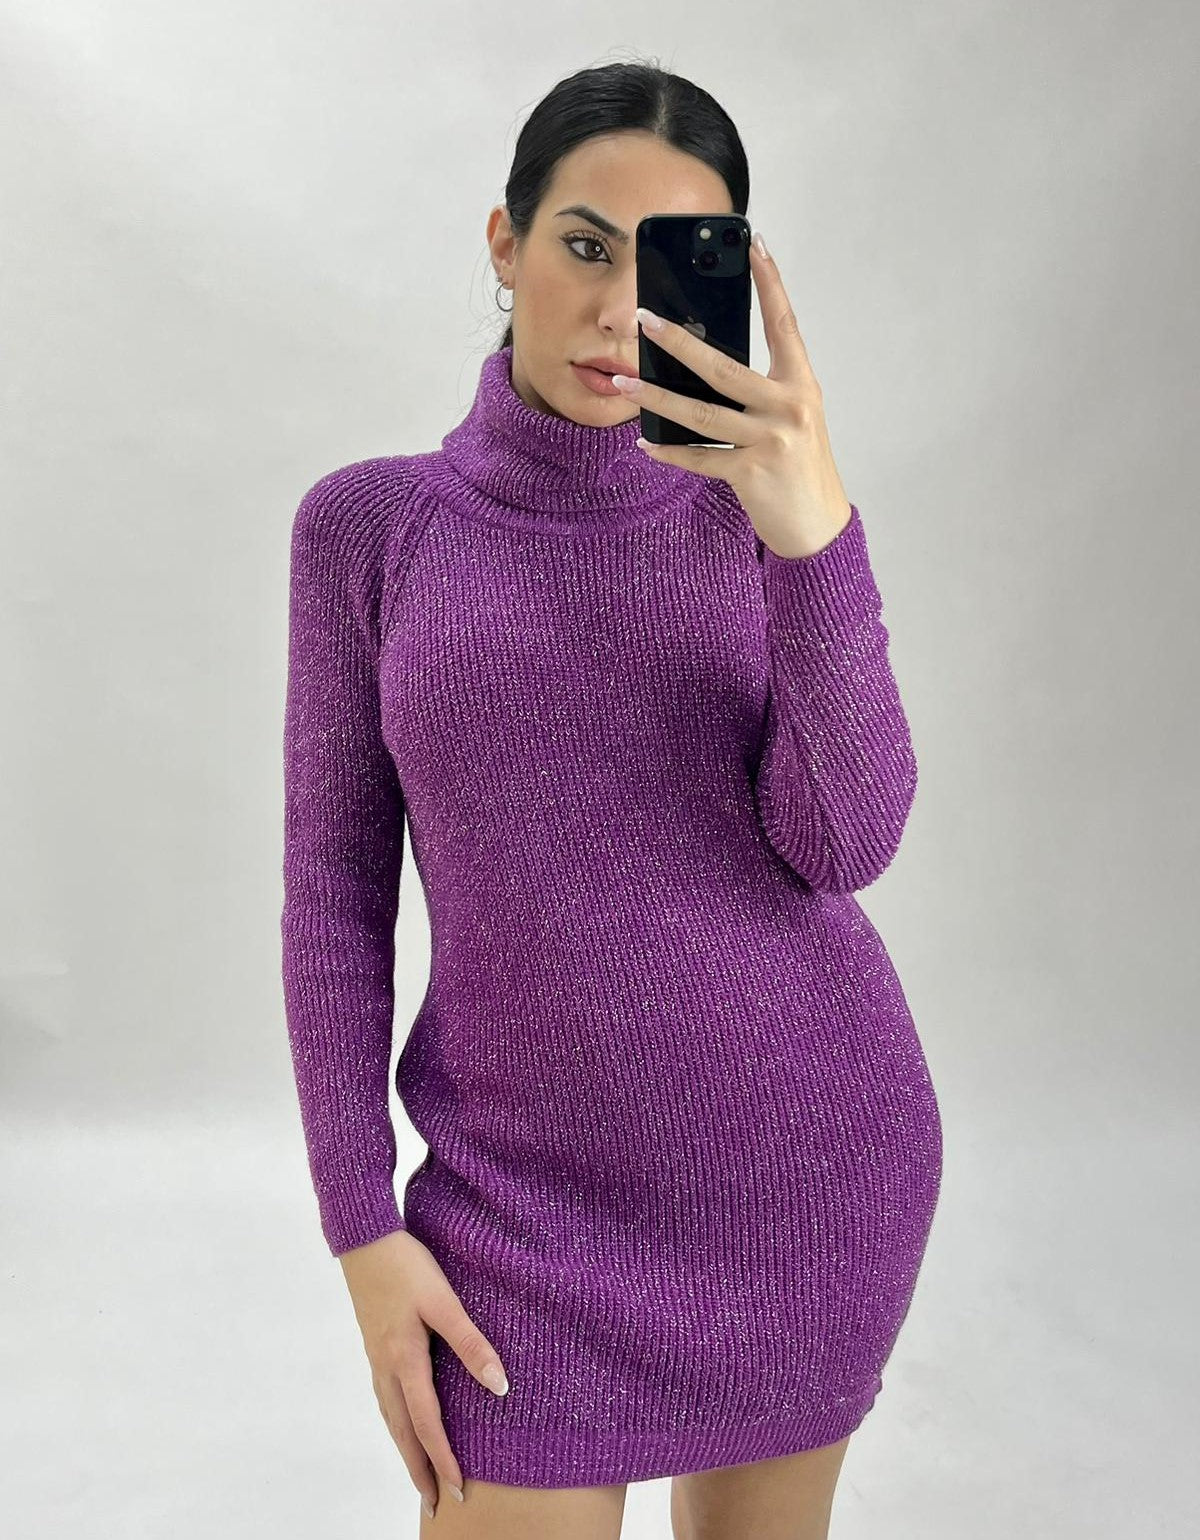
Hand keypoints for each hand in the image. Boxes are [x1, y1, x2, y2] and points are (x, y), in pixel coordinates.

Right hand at [338, 1229, 508, 1519]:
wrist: (363, 1240)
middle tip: (436, 1505)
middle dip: (420, 1470)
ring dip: (406, 1451)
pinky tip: (403, 1423)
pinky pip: (386, 1400)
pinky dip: (397, 1424)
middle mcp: (386, 1368)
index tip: (458, 1491)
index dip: (444, 1459)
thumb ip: (471, 1342)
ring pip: (391, 1418)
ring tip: (420, 1477)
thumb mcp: (443, 1300)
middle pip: (403, 1432)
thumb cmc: (406, 1266)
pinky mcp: (374, 1347)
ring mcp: (376, 1359)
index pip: (427, 1424)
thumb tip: (499, 1385)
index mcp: (404, 1360)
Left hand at [610, 233, 852, 559]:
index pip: (784, 324)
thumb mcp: (790, 419)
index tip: (753, 243)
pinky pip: (700, 459)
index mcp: (801, 385)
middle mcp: (789, 407)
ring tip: (624, 383)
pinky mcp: (752, 474)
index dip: (771, 282)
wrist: (818, 526)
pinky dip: (670, 453)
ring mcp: (771, 441)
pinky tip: (645, 444)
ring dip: (657, 399)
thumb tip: (704, 364)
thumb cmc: (799, 467)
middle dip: (679, 344)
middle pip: (723, 368)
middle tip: (646, 321)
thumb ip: (759, 391)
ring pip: (702, 414)